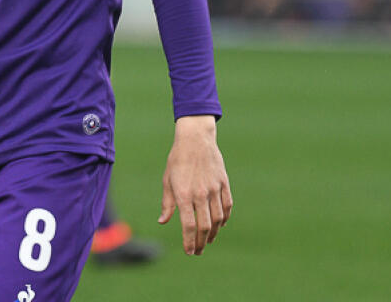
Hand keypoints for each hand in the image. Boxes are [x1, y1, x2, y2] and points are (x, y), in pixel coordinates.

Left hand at [159, 115, 231, 255]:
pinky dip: (225, 218)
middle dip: (201, 242)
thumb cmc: (177, 160)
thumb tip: (163, 221)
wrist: (195, 138)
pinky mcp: (223, 183)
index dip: (189, 241)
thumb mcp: (167, 180)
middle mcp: (200, 193)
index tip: (189, 251)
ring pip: (218, 219)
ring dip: (213, 233)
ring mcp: (214, 188)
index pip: (189, 225)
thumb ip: (167, 203)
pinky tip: (220, 224)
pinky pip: (227, 206)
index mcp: (184, 194)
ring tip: (207, 240)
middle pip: (204, 226)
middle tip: (197, 251)